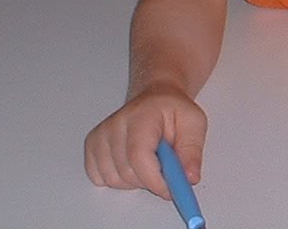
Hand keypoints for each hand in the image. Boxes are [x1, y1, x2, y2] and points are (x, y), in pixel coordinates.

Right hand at [83, 85, 207, 195]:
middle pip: (127, 172)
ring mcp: (101, 135)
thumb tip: (190, 177)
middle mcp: (116, 124)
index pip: (139, 155)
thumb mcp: (194, 124)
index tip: (171, 188)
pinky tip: (132, 164)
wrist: (156, 99)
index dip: (155, 179)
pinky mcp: (92, 146)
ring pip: (114, 180)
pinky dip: (119, 180)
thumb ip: (192, 151)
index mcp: (142, 115)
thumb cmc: (173, 110)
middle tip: (165, 165)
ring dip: (136, 181)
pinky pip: (100, 179)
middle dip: (150, 179)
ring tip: (150, 161)